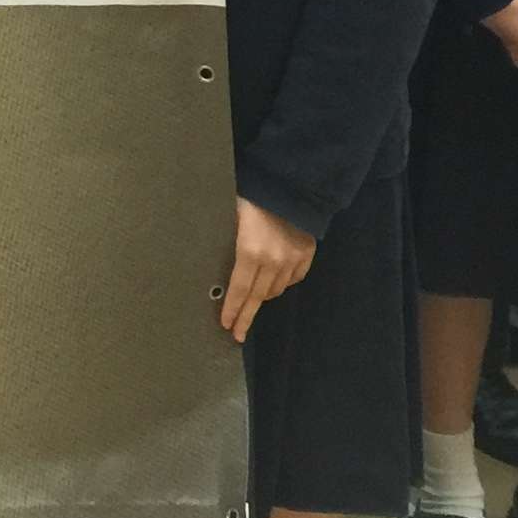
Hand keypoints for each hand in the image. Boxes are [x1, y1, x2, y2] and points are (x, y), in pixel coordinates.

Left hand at [218, 197, 314, 342]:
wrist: (291, 184)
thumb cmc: (251, 196)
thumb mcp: (228, 215)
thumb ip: (224, 241)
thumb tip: (210, 263)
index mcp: (249, 251)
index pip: (238, 289)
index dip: (232, 309)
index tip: (226, 325)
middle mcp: (273, 261)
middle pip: (256, 297)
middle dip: (245, 316)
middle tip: (237, 334)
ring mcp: (292, 260)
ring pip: (274, 290)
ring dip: (261, 298)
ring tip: (251, 303)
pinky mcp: (306, 255)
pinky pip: (293, 279)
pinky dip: (281, 284)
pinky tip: (272, 285)